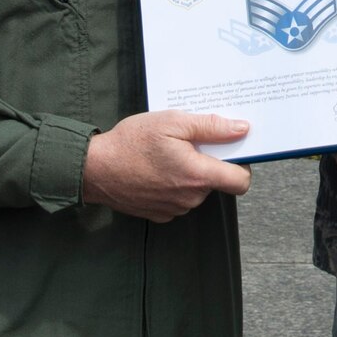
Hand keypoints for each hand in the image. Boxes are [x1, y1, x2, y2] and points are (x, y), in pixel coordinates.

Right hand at [82, 111, 251, 220]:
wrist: (94, 169)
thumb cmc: (131, 143)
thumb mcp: (172, 122)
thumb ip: (211, 127)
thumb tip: (242, 129)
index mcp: (198, 175)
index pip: (241, 181)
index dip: (242, 164)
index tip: (231, 150)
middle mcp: (190, 198)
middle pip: (217, 182)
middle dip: (209, 162)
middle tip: (190, 143)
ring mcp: (175, 209)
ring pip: (197, 191)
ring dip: (190, 174)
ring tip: (169, 155)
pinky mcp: (160, 214)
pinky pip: (179, 200)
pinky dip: (174, 186)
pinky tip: (157, 170)